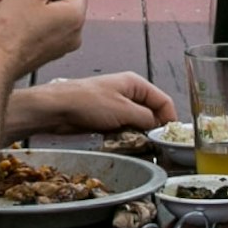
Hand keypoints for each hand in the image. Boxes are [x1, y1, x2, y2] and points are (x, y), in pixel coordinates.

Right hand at [0, 0, 85, 81]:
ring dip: (23, 5)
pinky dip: (24, 21)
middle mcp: (72, 34)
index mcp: (75, 17)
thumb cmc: (12, 30)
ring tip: (2, 2)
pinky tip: (4, 17)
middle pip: (58, 2)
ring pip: (45, 15)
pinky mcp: (45, 53)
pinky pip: (39, 30)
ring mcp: (59, 46)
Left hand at [9, 72, 176, 140]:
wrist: (57, 109)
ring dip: (139, 133)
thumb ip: (146, 118)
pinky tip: (123, 142)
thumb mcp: (123, 110)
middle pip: (152, 112)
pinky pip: (124, 128)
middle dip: (154, 127)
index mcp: (135, 84)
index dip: (170, 118)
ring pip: (138, 122)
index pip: (163, 100)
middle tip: (154, 143)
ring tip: (138, 143)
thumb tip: (158, 127)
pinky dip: (126, 136)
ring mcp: (117, 105)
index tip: (170, 136)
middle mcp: (128, 92)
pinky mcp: (106, 117)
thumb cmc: (87, 103)